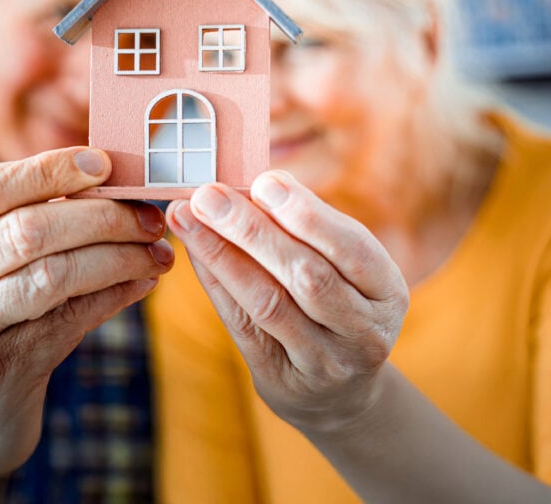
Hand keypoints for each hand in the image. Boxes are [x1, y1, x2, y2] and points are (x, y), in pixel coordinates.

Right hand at [0, 147, 171, 481]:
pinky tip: (143, 284)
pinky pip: (66, 322)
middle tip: (151, 218)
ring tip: (158, 254)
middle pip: (27, 230)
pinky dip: (113, 297)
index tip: (104, 163)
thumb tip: (115, 185)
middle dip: (102, 218)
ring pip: (51, 276)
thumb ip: (32, 224)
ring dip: (118, 259)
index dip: (48, 171)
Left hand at [166, 169, 407, 434]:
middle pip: (305, 276)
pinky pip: (242, 325)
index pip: (351, 248)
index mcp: (386, 290)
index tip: (264, 181)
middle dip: (251, 229)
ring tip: (187, 216)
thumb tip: (258, 183)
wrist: (338, 391)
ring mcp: (324, 362)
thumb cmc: (335, 304)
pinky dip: (215, 282)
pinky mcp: (282, 380)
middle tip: (208, 195)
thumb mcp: (343, 268)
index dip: (307, 215)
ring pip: (268, 302)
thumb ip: (309, 229)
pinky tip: (194, 251)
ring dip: (222, 253)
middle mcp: (364, 331)